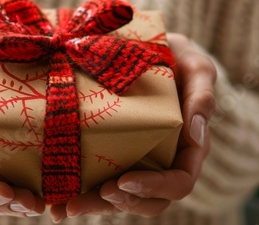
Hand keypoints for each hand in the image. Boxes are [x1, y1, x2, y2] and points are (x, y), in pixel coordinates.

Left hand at [50, 33, 216, 222]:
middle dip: (117, 202)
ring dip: (93, 205)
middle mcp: (161, 161)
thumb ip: (202, 96)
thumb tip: (196, 133)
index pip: (178, 182)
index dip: (154, 188)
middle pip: (145, 199)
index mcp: (186, 149)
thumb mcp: (196, 68)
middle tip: (86, 199)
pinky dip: (78, 193)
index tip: (124, 180)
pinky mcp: (112, 153)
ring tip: (64, 207)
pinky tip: (55, 202)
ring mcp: (136, 159)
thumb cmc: (179, 59)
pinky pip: (99, 179)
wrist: (152, 50)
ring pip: (120, 196)